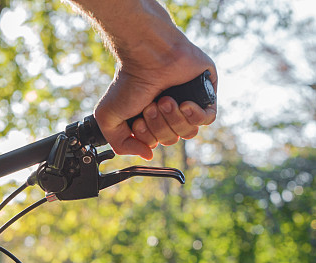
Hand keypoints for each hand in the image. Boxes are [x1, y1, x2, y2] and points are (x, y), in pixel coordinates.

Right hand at [95, 57, 217, 159]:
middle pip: (171, 139)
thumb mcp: (107, 118)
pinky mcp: (205, 94)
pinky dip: (195, 115)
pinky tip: (185, 104)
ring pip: (189, 132)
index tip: (139, 120)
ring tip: (166, 100)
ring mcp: (188, 103)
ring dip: (175, 119)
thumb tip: (147, 154)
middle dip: (160, 126)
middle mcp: (169, 112)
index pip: (155, 143)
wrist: (148, 55)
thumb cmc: (128, 82)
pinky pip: (207, 119)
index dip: (148, 137)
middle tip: (151, 105)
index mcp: (150, 118)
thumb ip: (121, 144)